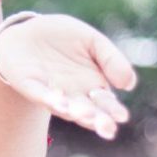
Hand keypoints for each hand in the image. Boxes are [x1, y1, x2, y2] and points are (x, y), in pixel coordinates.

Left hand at [0, 13, 136, 139]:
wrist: (27, 28)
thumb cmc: (64, 37)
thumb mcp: (92, 41)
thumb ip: (112, 59)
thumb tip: (128, 85)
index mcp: (93, 86)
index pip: (106, 104)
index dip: (113, 111)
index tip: (121, 116)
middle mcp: (73, 95)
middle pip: (88, 112)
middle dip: (97, 121)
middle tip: (107, 128)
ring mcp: (51, 92)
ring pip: (65, 107)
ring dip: (74, 112)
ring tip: (85, 115)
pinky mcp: (30, 85)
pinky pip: (40, 94)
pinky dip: (49, 99)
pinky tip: (58, 103)